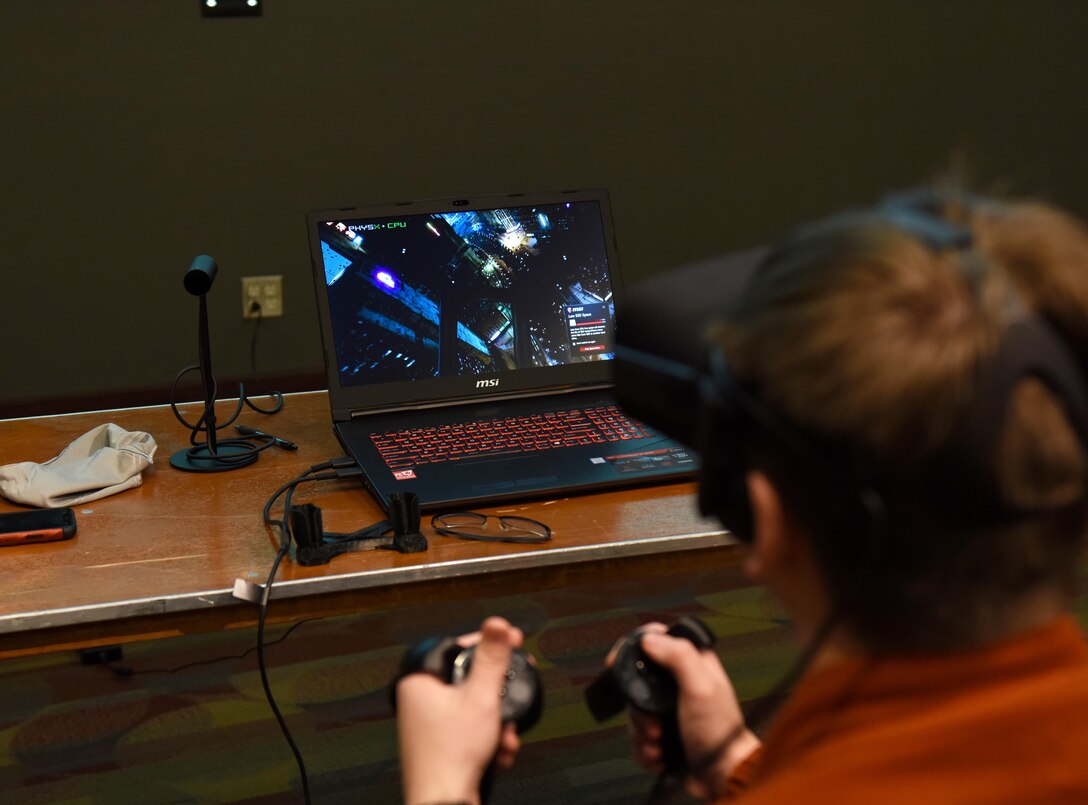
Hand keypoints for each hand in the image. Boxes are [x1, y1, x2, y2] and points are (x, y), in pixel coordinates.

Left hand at [396, 617, 523, 804]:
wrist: (444, 804)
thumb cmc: (450, 758)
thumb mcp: (481, 697)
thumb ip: (492, 658)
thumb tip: (497, 624)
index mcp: (418, 681)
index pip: (457, 647)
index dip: (488, 644)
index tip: (512, 641)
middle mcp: (420, 700)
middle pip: (470, 678)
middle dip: (498, 693)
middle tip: (516, 690)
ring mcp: (430, 725)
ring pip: (475, 706)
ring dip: (498, 719)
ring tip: (504, 732)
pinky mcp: (442, 745)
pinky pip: (472, 728)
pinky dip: (490, 737)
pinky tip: (498, 750)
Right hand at [614, 624, 761, 799]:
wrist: (722, 776)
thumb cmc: (720, 732)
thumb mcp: (701, 687)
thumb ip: (678, 657)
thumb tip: (650, 638)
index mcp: (691, 664)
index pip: (655, 641)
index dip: (633, 647)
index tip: (617, 662)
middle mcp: (678, 684)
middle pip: (637, 682)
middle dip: (639, 707)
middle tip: (655, 722)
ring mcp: (669, 710)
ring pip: (635, 712)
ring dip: (642, 732)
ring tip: (659, 742)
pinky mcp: (663, 733)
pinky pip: (638, 736)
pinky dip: (645, 749)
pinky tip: (660, 754)